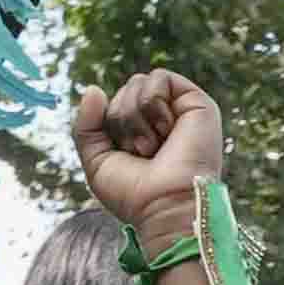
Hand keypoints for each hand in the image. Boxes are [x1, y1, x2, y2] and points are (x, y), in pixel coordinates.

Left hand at [71, 69, 228, 239]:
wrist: (164, 207)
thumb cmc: (134, 194)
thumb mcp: (97, 161)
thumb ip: (86, 126)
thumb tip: (94, 89)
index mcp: (143, 131)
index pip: (113, 103)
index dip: (109, 124)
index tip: (127, 154)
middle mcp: (162, 119)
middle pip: (125, 89)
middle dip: (122, 120)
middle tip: (141, 152)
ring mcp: (180, 111)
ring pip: (139, 82)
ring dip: (136, 117)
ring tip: (153, 145)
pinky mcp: (197, 104)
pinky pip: (160, 77)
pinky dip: (153, 103)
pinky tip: (166, 129)